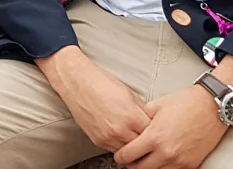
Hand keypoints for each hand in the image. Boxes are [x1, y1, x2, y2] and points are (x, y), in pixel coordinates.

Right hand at [36, 46, 150, 151]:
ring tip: (132, 134)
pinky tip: (120, 134)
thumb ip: (141, 109)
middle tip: (146, 134)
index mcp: (131, 116)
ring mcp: (108, 137)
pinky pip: (115, 149)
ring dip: (132, 144)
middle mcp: (120, 130)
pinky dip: (119, 144)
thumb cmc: (100, 83)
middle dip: (145, 139)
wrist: (76, 82)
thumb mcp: (128, 93)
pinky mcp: (98, 141)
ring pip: (128, 151)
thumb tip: (150, 119)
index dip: (155, 130)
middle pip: (142, 145)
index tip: (156, 128)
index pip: (152, 133)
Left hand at [114, 85, 226, 168]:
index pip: (128, 155)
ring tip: (145, 159)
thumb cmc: (184, 103)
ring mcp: (179, 161)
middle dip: (132, 164)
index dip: (120, 156)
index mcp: (154, 137)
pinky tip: (161, 160)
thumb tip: (130, 127)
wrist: (211, 108)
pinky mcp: (191, 165)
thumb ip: (140, 118)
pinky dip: (164, 168)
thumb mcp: (155, 106)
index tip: (119, 155)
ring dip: (148, 168)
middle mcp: (166, 152)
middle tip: (130, 159)